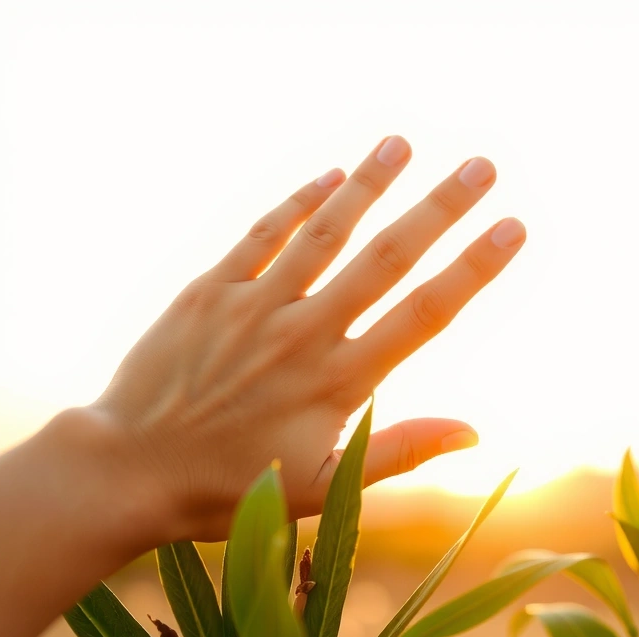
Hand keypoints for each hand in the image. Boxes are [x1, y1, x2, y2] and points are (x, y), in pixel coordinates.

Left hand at [80, 136, 524, 540]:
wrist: (126, 471)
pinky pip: (262, 235)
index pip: (424, 313)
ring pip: (324, 232)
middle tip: (481, 167)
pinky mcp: (209, 292)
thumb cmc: (230, 488)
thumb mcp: (324, 487)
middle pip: (385, 258)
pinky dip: (298, 202)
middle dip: (439, 209)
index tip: (512, 227)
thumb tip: (474, 432)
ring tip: (402, 145)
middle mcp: (304, 333)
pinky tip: (329, 175)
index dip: (473, 267)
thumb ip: (401, 452)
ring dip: (368, 185)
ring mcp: (255, 306)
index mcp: (339, 381)